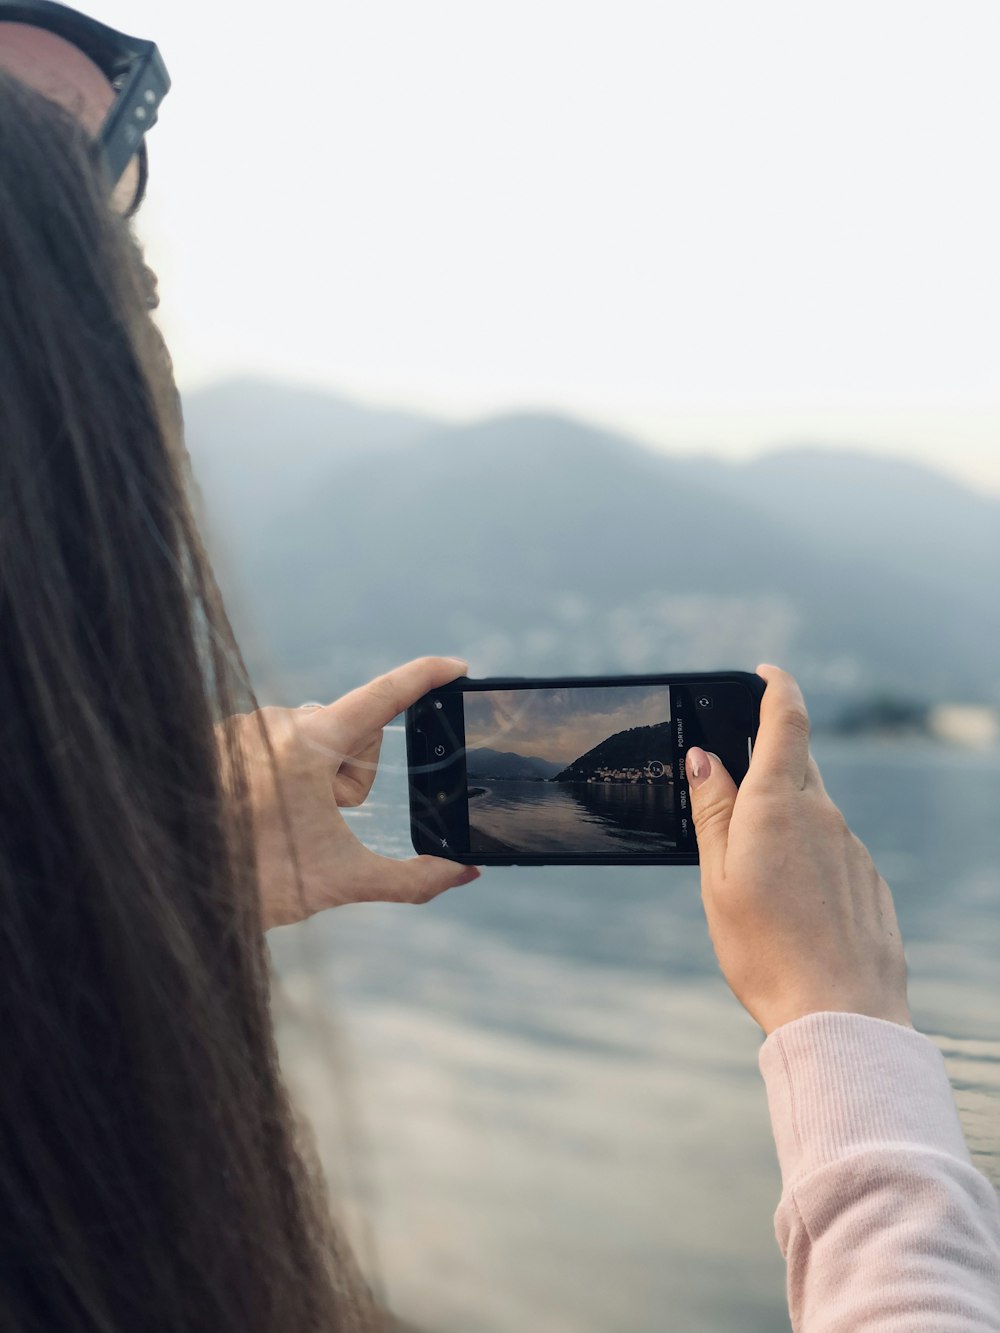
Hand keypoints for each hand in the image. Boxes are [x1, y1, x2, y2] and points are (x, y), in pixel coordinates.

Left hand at [217, 657, 480, 929]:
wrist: (175, 890)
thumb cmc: (254, 883)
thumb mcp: (342, 882)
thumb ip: (413, 879)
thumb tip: (467, 874)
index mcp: (309, 744)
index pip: (383, 694)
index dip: (425, 676)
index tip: (456, 666)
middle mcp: (273, 721)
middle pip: (351, 730)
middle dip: (350, 775)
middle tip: (318, 820)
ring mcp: (242, 726)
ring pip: (313, 735)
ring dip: (316, 774)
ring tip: (280, 818)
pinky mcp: (219, 737)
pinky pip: (275, 738)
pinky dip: (282, 769)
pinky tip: (258, 807)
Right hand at [685, 663, 912, 1035]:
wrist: (840, 1015)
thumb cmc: (765, 951)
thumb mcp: (718, 878)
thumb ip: (712, 812)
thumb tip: (705, 758)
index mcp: (777, 805)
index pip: (787, 720)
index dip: (777, 686)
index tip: (766, 671)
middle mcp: (823, 815)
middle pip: (797, 764)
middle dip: (767, 759)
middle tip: (731, 782)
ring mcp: (852, 847)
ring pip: (814, 810)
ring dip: (783, 819)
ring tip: (754, 873)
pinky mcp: (868, 880)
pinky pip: (833, 849)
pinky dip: (807, 856)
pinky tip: (791, 904)